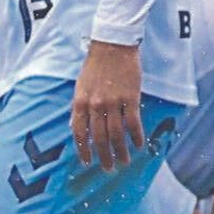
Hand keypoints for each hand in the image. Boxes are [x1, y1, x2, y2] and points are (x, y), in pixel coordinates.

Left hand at [71, 40, 143, 170]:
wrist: (113, 45)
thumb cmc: (95, 64)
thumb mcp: (80, 85)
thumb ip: (79, 106)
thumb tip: (74, 127)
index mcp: (80, 101)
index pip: (79, 133)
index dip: (83, 150)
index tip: (87, 162)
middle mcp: (95, 105)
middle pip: (99, 138)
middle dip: (103, 156)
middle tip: (108, 168)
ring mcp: (113, 102)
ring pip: (116, 135)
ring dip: (121, 151)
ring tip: (124, 162)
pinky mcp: (130, 98)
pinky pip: (133, 124)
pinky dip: (136, 137)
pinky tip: (138, 146)